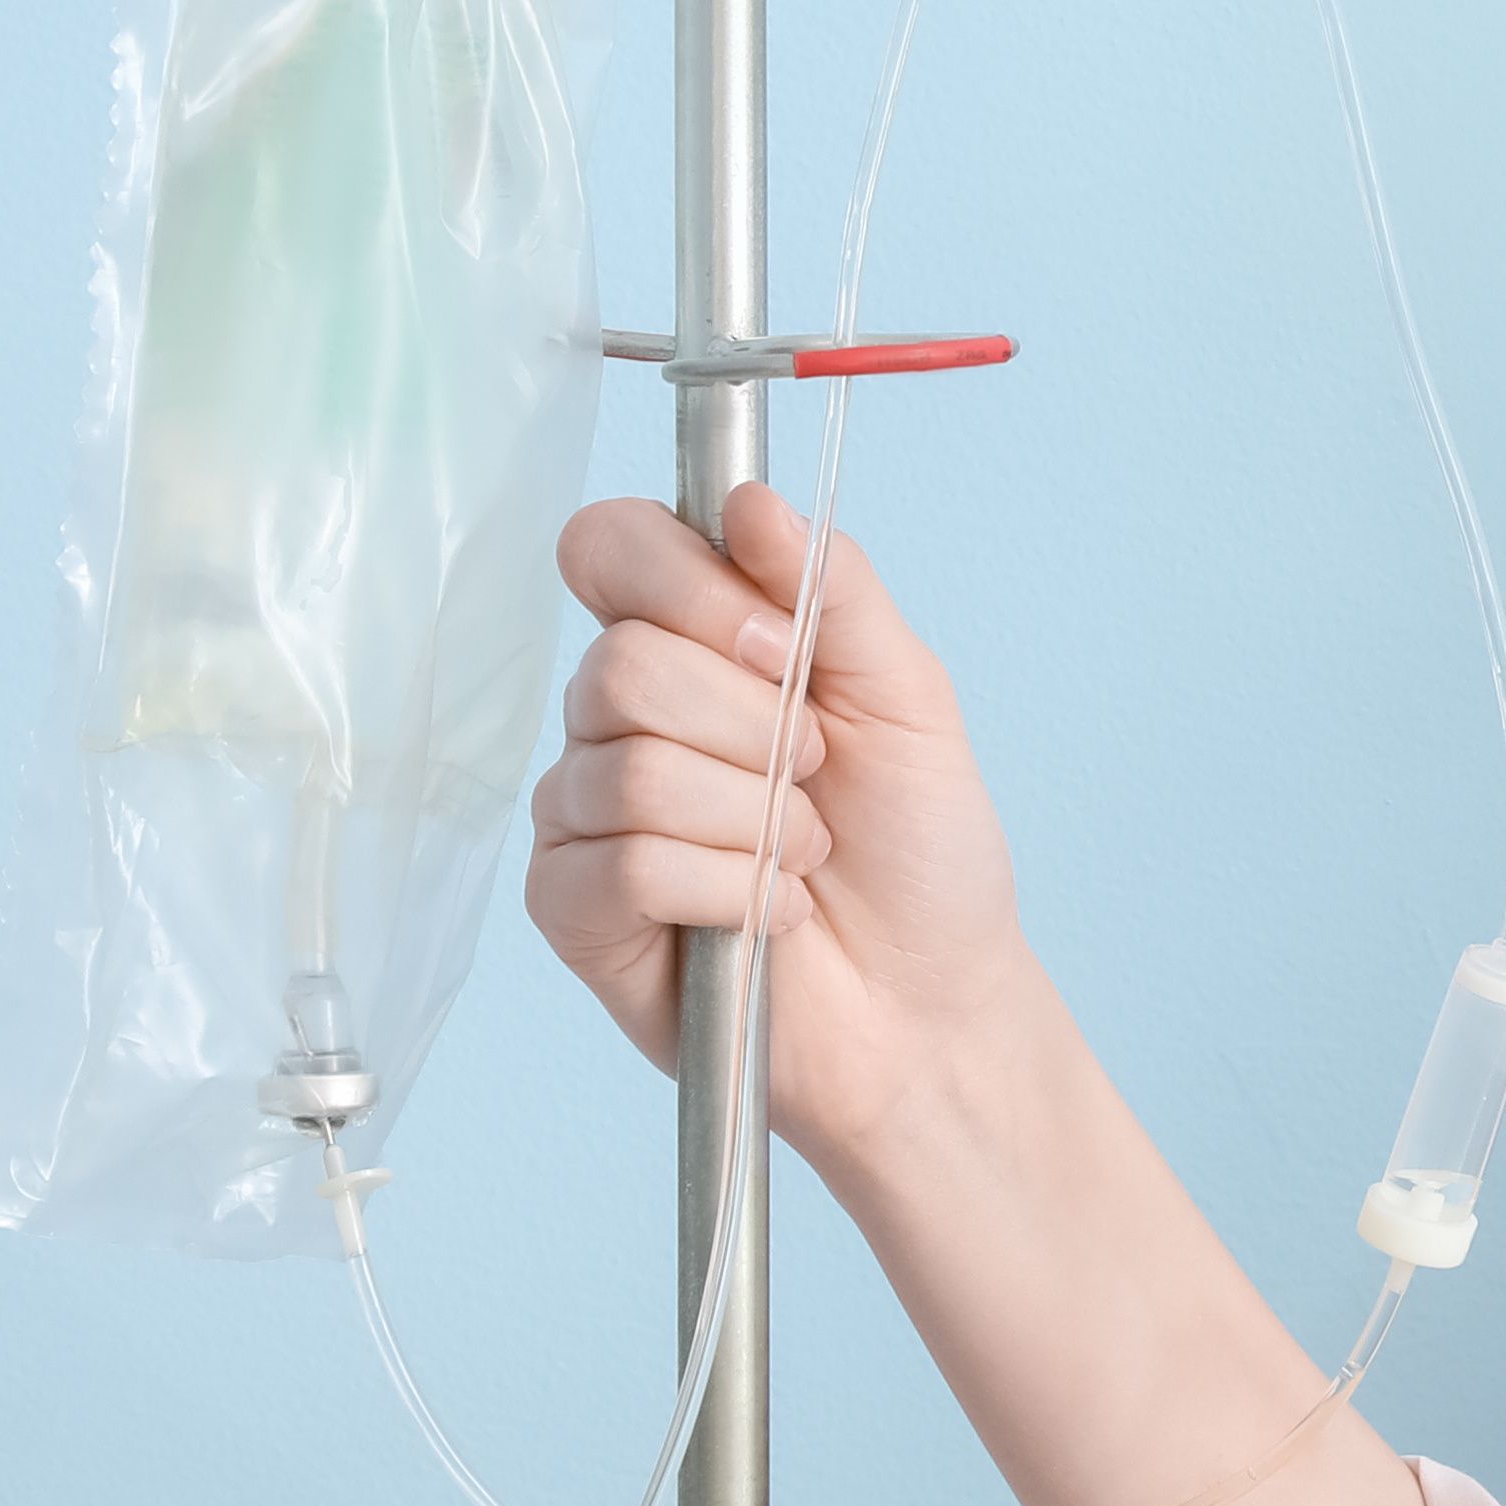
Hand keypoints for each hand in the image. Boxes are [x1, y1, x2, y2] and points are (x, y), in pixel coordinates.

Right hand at [523, 485, 1039, 1174]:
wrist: (932, 1004)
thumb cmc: (921, 853)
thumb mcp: (908, 697)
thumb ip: (833, 588)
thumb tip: (749, 501)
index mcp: (690, 644)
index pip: (611, 549)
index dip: (687, 586)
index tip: (787, 651)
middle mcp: (618, 718)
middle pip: (621, 665)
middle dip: (754, 728)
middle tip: (817, 776)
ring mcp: (583, 812)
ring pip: (627, 770)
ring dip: (754, 819)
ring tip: (803, 854)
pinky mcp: (572, 908)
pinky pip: (620, 865)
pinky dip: (726, 887)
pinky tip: (767, 913)